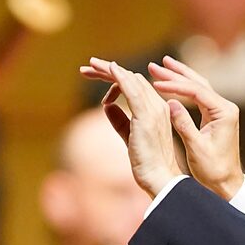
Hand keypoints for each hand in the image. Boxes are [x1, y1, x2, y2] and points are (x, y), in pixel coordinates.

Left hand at [78, 58, 181, 197]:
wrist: (159, 178)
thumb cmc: (146, 163)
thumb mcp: (129, 137)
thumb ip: (119, 120)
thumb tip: (107, 106)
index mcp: (155, 109)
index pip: (133, 85)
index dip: (113, 79)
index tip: (93, 76)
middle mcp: (157, 105)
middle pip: (131, 78)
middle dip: (106, 71)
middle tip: (86, 68)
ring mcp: (153, 110)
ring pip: (130, 80)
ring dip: (109, 70)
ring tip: (90, 66)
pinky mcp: (146, 117)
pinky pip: (133, 90)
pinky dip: (120, 77)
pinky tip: (110, 68)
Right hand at [147, 56, 243, 200]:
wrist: (228, 184)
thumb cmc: (214, 171)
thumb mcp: (196, 148)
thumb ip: (184, 124)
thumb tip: (169, 103)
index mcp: (223, 112)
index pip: (196, 91)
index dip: (174, 85)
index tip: (155, 82)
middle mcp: (225, 107)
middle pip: (198, 83)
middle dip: (176, 74)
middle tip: (156, 65)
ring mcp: (221, 111)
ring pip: (198, 86)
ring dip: (180, 77)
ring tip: (163, 66)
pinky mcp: (216, 116)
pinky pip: (198, 97)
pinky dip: (184, 89)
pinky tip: (172, 84)